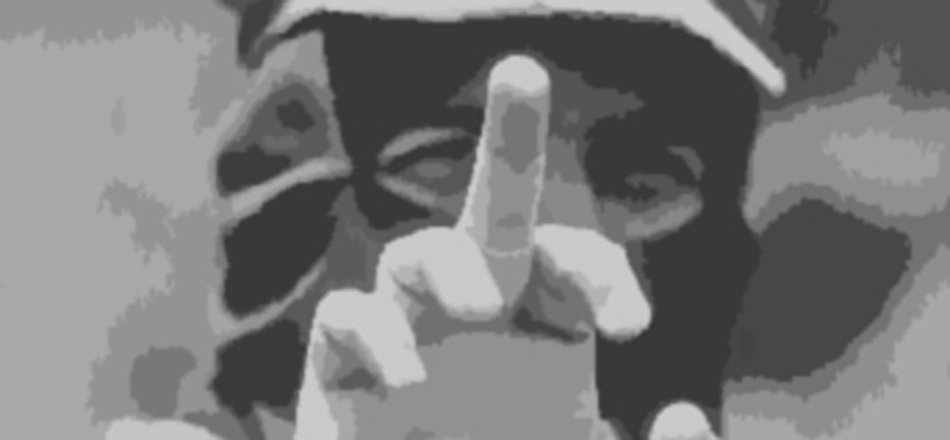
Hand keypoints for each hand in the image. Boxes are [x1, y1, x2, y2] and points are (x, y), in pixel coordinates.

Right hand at [292, 55, 651, 439]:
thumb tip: (683, 411)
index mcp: (544, 328)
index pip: (569, 259)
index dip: (599, 271)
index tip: (628, 326)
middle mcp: (476, 314)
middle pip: (493, 208)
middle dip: (509, 140)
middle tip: (523, 72)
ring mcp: (409, 334)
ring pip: (414, 255)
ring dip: (444, 264)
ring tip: (479, 303)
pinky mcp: (342, 371)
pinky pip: (343, 322)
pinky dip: (371, 334)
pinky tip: (408, 378)